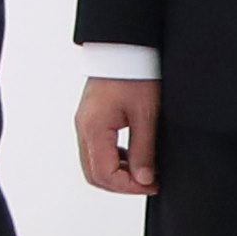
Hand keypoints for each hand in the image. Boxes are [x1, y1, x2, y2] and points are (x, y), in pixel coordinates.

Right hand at [74, 73, 160, 197]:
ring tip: (143, 170)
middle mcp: (84, 128)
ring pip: (93, 164)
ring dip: (116, 173)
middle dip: (121, 185)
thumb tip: (143, 179)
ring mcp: (85, 124)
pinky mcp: (90, 119)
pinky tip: (133, 155)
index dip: (130, 187)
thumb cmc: (134, 75)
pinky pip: (95, 150)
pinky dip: (113, 160)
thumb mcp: (145, 115)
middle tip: (148, 183)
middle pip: (94, 174)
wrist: (125, 49)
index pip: (105, 174)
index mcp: (94, 128)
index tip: (152, 184)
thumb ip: (144, 150)